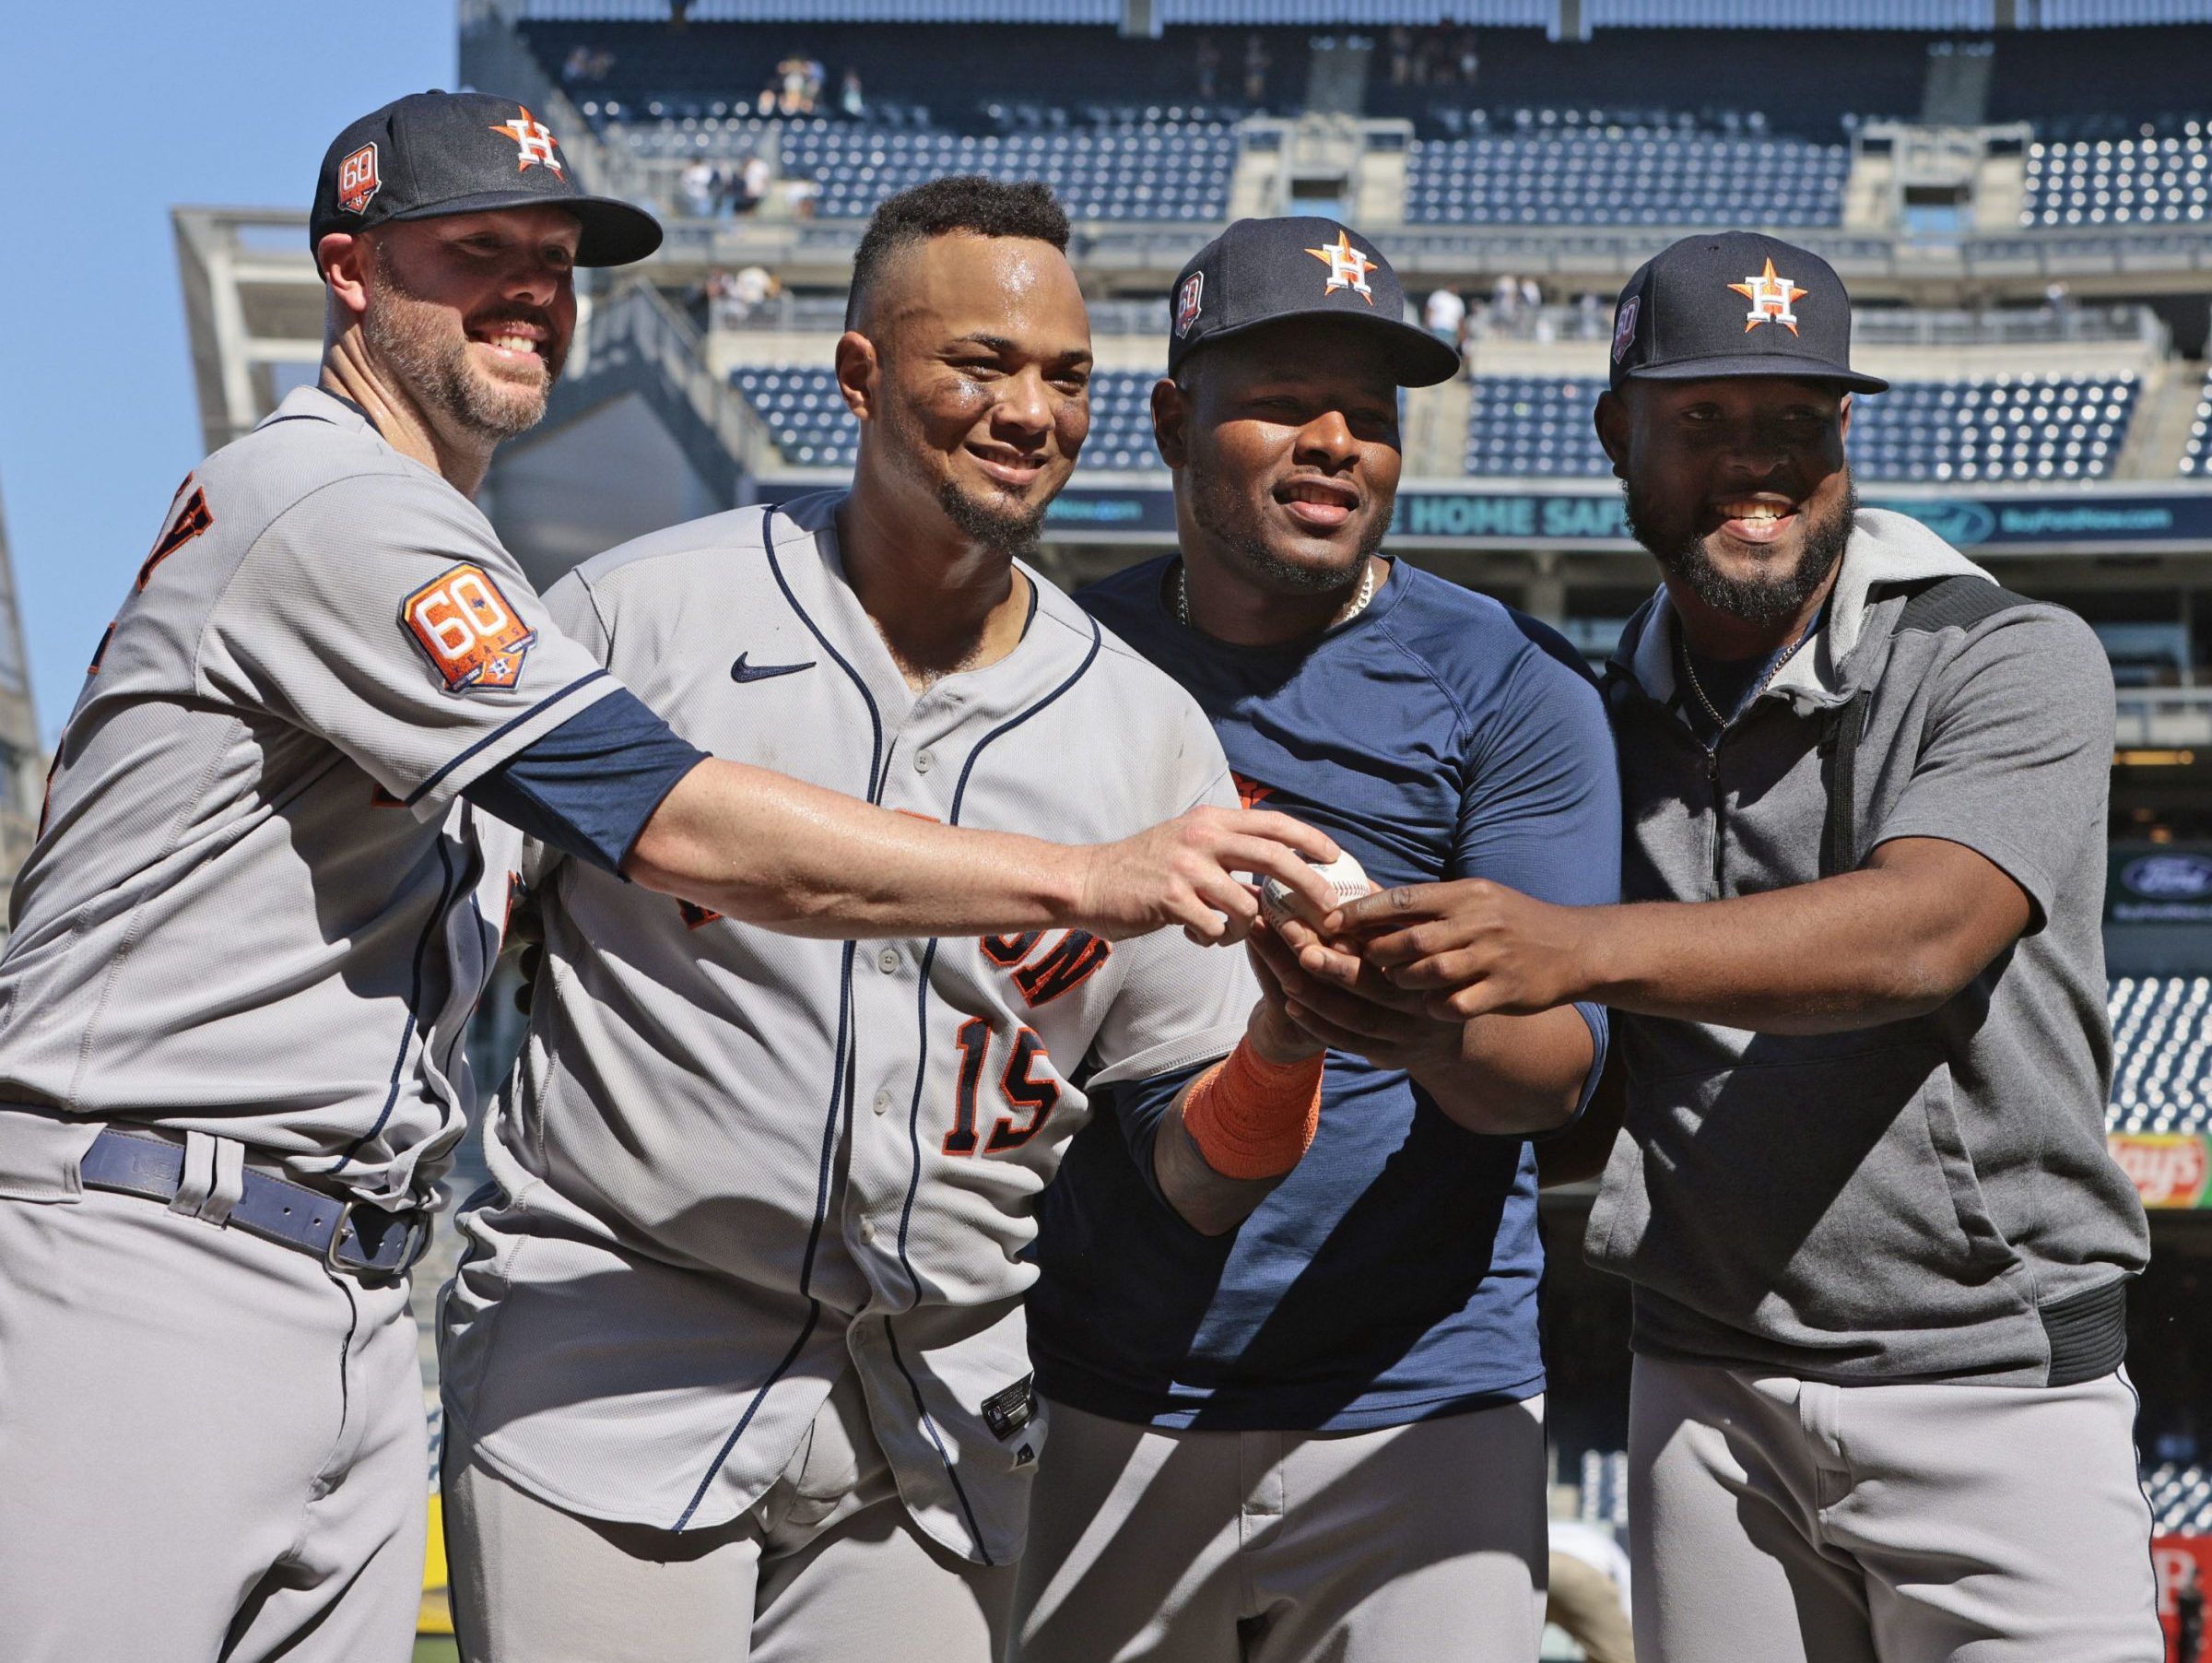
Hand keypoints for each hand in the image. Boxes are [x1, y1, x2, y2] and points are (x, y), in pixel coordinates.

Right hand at [1072, 807, 1341, 944]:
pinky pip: (1214, 928)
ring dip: (1245, 927)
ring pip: (1246, 905)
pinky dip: (1213, 938)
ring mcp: (1186, 867)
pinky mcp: (1171, 898)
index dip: (1310, 839)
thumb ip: (1229, 855)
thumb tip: (1275, 880)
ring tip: (1224, 930)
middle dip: (1309, 885)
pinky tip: (1194, 933)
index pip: (1273, 823)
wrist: (1089, 881)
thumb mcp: (1189, 846)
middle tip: (1330, 910)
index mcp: (1211, 820)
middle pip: (1275, 858)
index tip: (1336, 858)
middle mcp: (1202, 837)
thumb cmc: (1143, 868)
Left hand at [1248, 918, 1462, 1071]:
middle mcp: (1426, 1002)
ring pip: (1361, 1018)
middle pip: (1378, 986)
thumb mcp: (1415, 941)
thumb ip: (1385, 916)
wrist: (1443, 1038)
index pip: (1402, 945)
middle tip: (1302, 949)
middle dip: (1337, 968)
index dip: (1364, 932)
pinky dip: (1319, 1024)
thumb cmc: (1418, 972)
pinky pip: (1352, 1043)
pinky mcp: (1393, 1057)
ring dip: (1319, 997)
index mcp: (1434, 965)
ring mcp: (1411, 1035)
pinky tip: (1291, 1003)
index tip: (1328, 918)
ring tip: (1286, 975)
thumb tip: (1345, 872)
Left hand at [1320, 879, 1601, 1019]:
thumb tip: (1371, 902)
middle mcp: (1478, 922)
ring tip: (1390, 985)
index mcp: (1466, 894)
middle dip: (1374, 954)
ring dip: (1401, 982)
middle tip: (1351, 962)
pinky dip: (1436, 1007)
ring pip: (1427, 973)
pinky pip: (1456, 1004)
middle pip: (1409, 940)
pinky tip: (1429, 1008)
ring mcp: (1492, 957)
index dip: (1362, 913)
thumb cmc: (1513, 921)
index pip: (1403, 899)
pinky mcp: (1505, 990)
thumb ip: (1431, 905)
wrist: (1574, 948)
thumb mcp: (1477, 900)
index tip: (1329, 922)